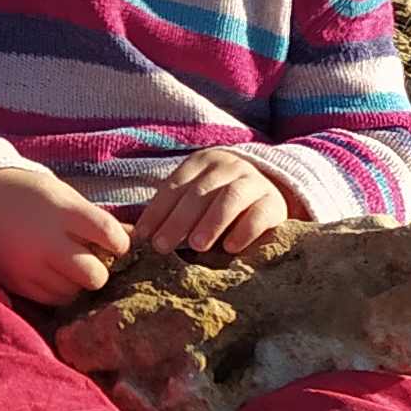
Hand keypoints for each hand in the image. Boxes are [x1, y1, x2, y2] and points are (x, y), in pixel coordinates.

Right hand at [0, 164, 135, 303]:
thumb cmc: (25, 194)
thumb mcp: (62, 195)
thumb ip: (95, 219)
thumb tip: (135, 238)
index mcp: (60, 211)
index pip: (109, 234)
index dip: (121, 242)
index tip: (116, 242)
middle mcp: (44, 241)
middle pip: (94, 275)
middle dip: (100, 270)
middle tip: (92, 259)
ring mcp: (28, 266)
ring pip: (73, 292)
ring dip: (77, 282)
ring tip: (67, 264)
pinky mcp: (15, 283)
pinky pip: (51, 300)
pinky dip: (58, 290)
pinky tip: (52, 273)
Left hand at [132, 146, 294, 256]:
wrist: (268, 194)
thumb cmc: (218, 202)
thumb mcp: (194, 200)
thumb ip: (170, 213)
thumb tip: (136, 238)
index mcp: (201, 163)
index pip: (174, 185)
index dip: (157, 211)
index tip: (142, 237)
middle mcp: (228, 167)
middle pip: (199, 192)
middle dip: (177, 220)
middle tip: (161, 246)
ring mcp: (253, 182)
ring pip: (230, 198)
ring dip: (210, 222)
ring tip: (195, 246)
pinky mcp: (274, 202)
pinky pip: (259, 214)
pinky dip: (244, 230)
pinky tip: (230, 247)